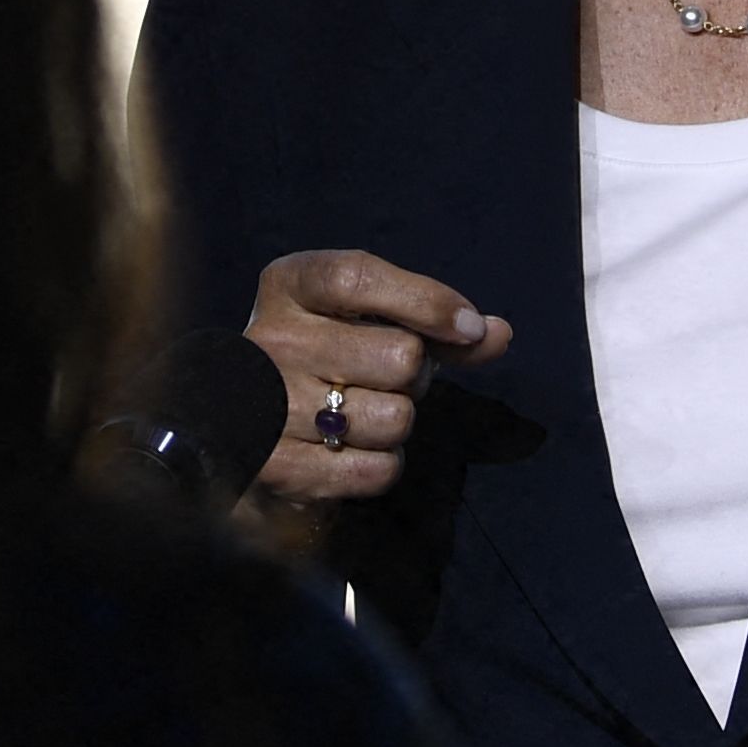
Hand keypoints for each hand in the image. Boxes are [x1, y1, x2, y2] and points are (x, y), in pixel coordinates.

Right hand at [245, 248, 509, 504]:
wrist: (251, 431)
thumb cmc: (327, 362)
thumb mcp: (369, 322)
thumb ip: (435, 326)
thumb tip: (496, 333)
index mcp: (288, 286)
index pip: (359, 277)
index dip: (426, 301)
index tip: (469, 328)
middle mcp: (272, 339)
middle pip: (399, 356)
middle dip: (413, 375)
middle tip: (383, 379)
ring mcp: (269, 405)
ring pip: (396, 417)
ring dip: (397, 423)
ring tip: (363, 414)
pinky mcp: (279, 468)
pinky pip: (378, 469)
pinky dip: (381, 465)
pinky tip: (351, 451)